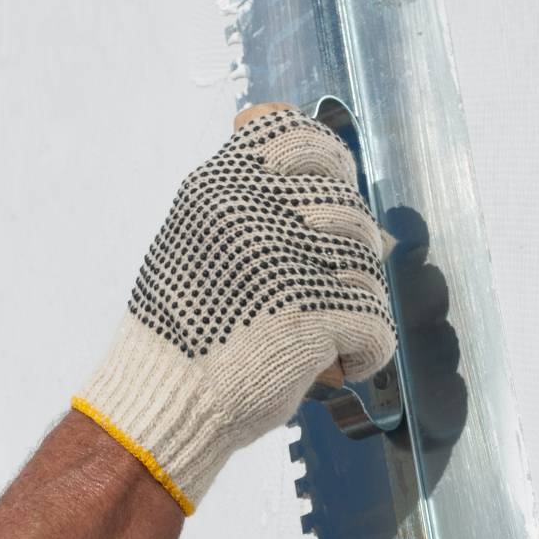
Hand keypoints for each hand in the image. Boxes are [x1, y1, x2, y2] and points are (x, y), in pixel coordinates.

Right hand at [74, 103, 395, 515]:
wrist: (163, 399)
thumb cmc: (187, 329)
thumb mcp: (198, 241)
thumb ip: (257, 210)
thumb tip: (358, 207)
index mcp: (220, 187)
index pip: (299, 138)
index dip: (330, 165)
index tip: (326, 199)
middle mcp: (252, 214)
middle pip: (348, 207)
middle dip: (349, 253)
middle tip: (324, 289)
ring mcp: (283, 263)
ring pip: (368, 264)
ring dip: (356, 302)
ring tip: (327, 329)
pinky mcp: (310, 317)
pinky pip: (374, 321)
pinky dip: (367, 350)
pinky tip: (341, 363)